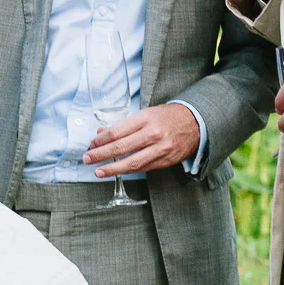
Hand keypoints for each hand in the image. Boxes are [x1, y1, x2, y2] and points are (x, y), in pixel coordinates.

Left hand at [83, 103, 200, 176]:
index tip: (91, 144)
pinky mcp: (165, 161)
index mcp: (146, 118)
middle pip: (120, 147)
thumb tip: (101, 132)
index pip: (117, 131)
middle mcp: (152, 134)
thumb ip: (124, 124)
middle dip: (100, 154)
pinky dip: (128, 170)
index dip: (101, 140)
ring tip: (98, 171)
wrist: (195, 123)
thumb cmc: (167, 117)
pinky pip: (143, 168)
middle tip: (87, 158)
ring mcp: (160, 149)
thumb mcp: (146, 113)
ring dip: (112, 168)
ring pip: (131, 163)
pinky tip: (117, 171)